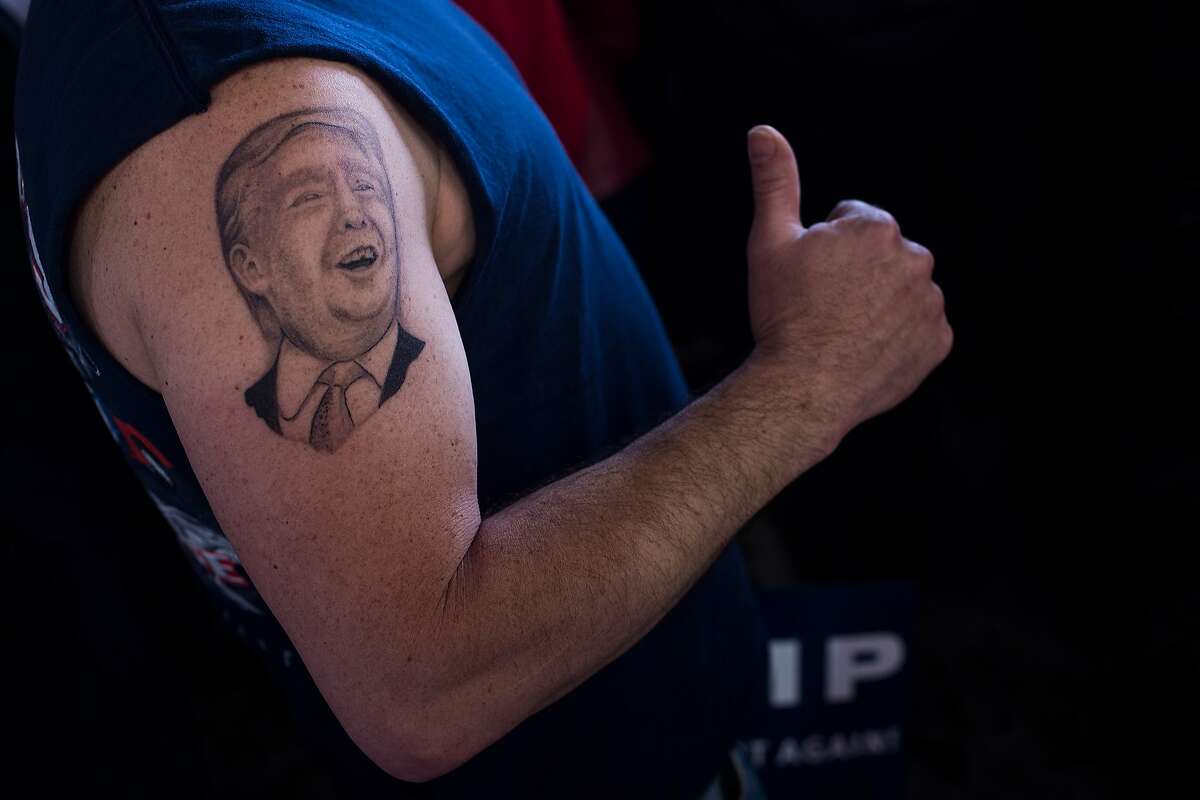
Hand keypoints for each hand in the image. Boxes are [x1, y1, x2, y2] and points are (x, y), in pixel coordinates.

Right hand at [744, 125, 952, 439]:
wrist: (805, 386)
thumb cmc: (782, 313)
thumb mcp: (769, 240)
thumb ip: (774, 181)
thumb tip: (763, 132)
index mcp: (876, 227)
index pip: (851, 223)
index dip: (822, 250)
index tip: (808, 279)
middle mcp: (915, 257)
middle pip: (880, 257)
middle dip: (856, 274)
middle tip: (822, 307)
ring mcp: (930, 303)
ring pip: (900, 292)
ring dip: (878, 304)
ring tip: (842, 331)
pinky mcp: (938, 342)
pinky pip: (918, 331)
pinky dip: (897, 338)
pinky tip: (865, 350)